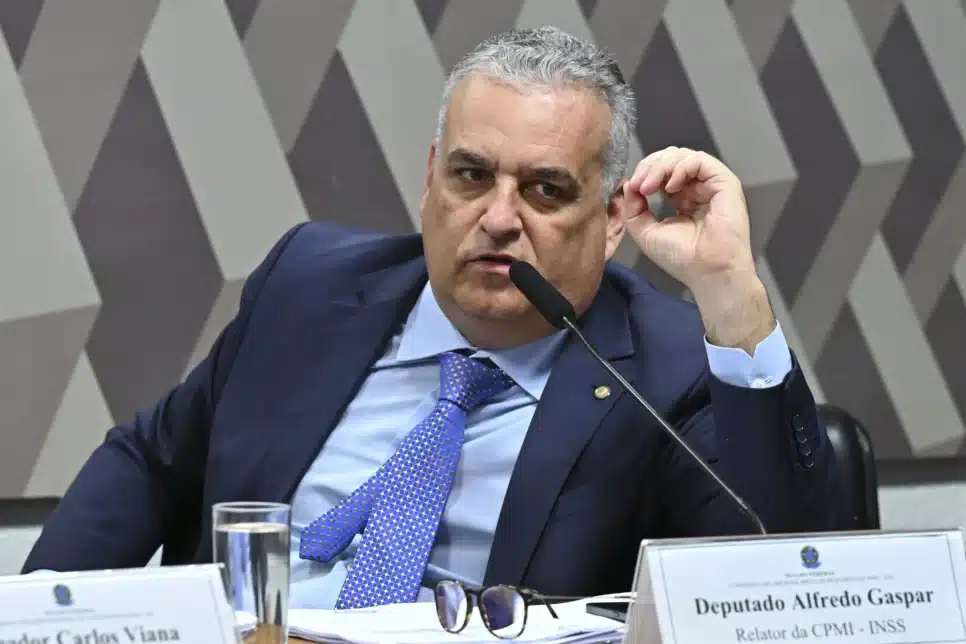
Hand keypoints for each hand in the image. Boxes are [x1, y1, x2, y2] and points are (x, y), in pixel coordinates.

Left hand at [621, 147, 774, 351]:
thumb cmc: (681, 258)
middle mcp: (697, 188)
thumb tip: (628, 184)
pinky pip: (700, 160)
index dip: (644, 173)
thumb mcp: (646, 231)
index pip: (661, 171)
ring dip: (660, 166)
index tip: (632, 187)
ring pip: (683, 156)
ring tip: (649, 186)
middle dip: (650, 166)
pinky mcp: (725, 182)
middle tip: (638, 184)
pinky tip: (669, 186)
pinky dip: (680, 167)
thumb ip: (634, 208)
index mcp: (681, 198)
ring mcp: (711, 184)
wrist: (709, 272)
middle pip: (670, 158)